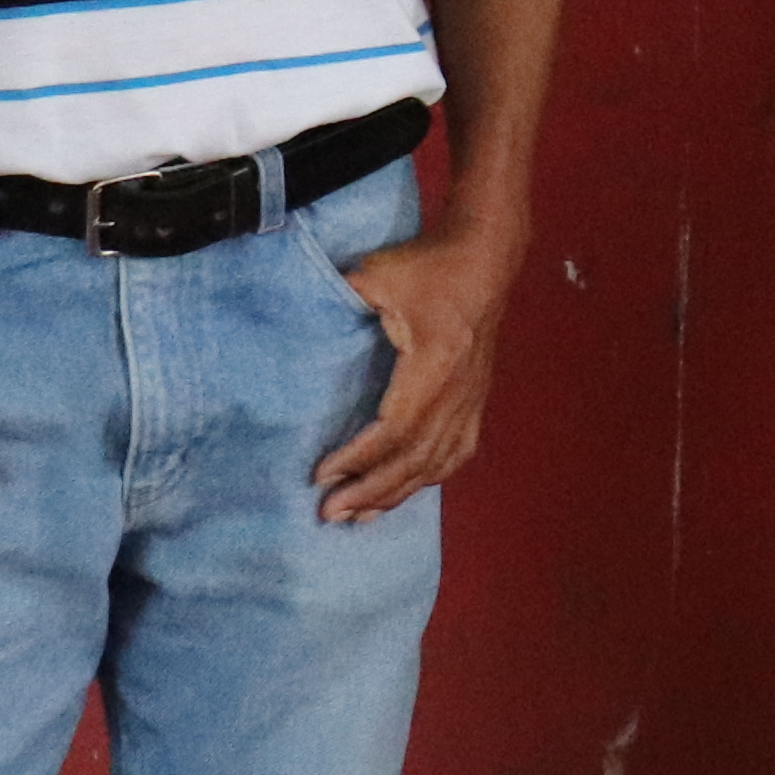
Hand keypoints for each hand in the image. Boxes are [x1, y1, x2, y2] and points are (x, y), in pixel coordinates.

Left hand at [314, 213, 514, 520]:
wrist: (485, 258)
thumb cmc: (430, 264)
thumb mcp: (378, 273)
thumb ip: (339, 296)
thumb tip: (289, 314)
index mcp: (435, 362)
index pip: (397, 427)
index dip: (359, 456)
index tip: (321, 474)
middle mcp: (458, 390)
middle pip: (416, 457)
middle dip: (371, 490)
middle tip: (330, 514)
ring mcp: (472, 398)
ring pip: (437, 462)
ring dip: (397, 493)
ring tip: (359, 517)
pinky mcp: (476, 398)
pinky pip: (457, 452)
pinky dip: (430, 478)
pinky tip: (407, 492)